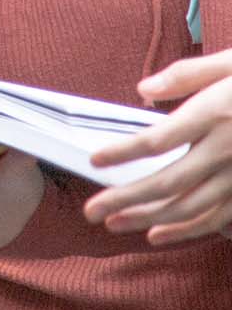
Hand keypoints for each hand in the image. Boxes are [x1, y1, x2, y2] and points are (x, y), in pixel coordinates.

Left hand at [84, 49, 231, 242]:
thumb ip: (187, 74)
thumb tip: (142, 89)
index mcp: (216, 113)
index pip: (159, 139)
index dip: (124, 152)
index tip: (95, 160)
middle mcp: (227, 149)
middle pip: (169, 181)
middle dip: (127, 198)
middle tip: (91, 211)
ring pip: (191, 205)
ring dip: (149, 218)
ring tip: (112, 224)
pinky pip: (217, 216)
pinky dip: (186, 230)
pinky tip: (156, 235)